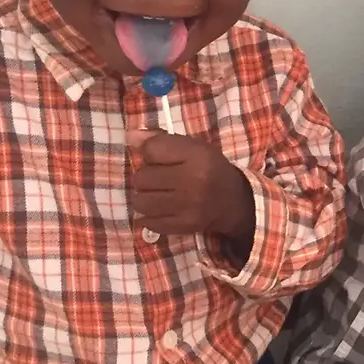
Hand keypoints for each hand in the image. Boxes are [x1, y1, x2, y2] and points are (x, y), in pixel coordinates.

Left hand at [128, 130, 254, 240]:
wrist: (234, 201)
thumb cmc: (209, 168)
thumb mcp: (192, 147)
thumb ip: (160, 140)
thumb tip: (129, 137)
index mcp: (198, 155)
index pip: (152, 149)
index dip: (149, 152)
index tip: (158, 157)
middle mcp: (193, 181)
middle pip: (142, 177)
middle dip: (145, 176)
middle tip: (158, 178)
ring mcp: (188, 206)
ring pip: (140, 202)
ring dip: (144, 197)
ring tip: (156, 194)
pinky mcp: (183, 226)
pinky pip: (148, 222)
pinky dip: (150, 215)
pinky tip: (161, 208)